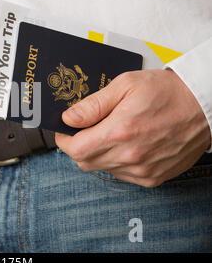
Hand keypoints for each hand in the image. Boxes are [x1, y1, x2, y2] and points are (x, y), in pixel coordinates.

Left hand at [55, 69, 210, 186]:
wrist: (203, 105)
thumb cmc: (168, 92)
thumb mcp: (125, 85)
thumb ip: (93, 105)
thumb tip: (69, 118)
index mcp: (120, 132)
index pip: (75, 149)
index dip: (64, 140)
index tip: (65, 131)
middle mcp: (130, 156)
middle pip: (85, 162)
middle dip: (79, 146)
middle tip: (86, 130)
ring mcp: (142, 170)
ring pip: (103, 169)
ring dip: (98, 154)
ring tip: (111, 134)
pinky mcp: (153, 178)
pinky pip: (122, 175)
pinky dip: (116, 162)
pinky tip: (126, 145)